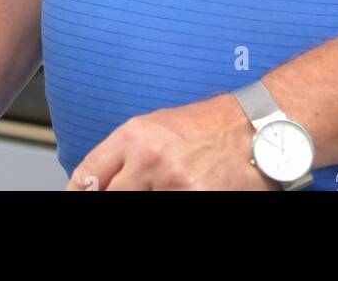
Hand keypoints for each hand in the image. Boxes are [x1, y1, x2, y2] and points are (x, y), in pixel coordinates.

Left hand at [66, 94, 276, 190]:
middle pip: (109, 197)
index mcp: (134, 136)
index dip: (81, 192)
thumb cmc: (210, 127)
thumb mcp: (159, 128)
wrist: (256, 129)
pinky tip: (185, 192)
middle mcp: (149, 158)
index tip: (83, 197)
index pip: (88, 175)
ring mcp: (172, 183)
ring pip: (138, 206)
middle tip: (133, 193)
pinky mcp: (196, 198)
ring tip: (167, 188)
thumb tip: (100, 182)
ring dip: (148, 200)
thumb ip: (128, 153)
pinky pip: (168, 211)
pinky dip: (171, 204)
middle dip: (114, 200)